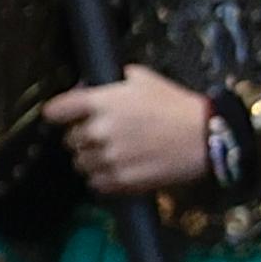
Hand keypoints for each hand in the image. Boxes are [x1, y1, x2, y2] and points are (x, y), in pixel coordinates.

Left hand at [47, 69, 219, 195]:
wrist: (205, 136)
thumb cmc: (176, 104)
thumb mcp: (143, 79)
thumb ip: (110, 82)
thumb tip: (86, 88)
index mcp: (99, 103)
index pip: (55, 111)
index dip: (60, 114)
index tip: (66, 116)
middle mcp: (98, 131)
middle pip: (68, 140)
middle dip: (83, 137)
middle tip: (104, 135)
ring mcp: (108, 158)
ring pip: (80, 163)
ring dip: (92, 159)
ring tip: (113, 154)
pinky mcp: (120, 181)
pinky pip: (95, 183)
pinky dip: (103, 177)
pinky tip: (119, 168)